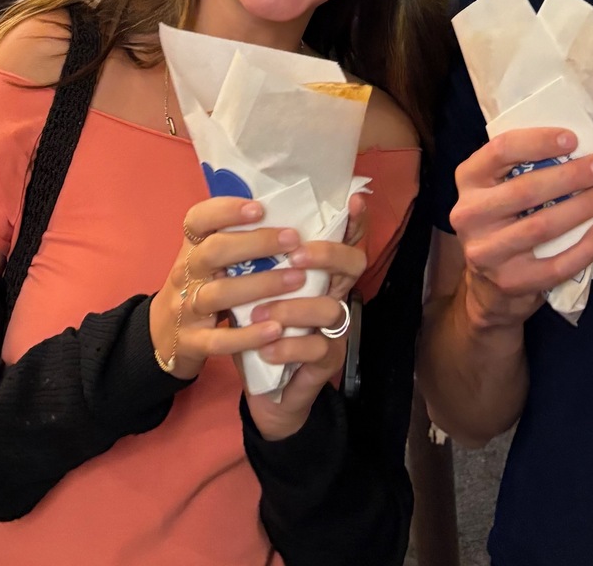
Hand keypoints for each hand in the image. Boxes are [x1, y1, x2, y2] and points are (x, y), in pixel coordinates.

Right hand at [148, 192, 365, 421]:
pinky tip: (276, 330)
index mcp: (192, 248)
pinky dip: (248, 336)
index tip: (259, 208)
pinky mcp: (192, 343)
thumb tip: (285, 214)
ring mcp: (186, 309)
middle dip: (255, 243)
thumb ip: (236, 241)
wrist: (163, 337)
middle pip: (213, 252)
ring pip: (218, 294)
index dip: (226, 210)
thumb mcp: (208, 261)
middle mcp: (186, 274)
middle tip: (292, 240)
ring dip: (261, 285)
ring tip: (297, 279)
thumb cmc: (200, 287)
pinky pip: (219, 340)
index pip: (197, 219)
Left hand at [243, 191, 369, 442]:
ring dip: (293, 309)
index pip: (347, 238)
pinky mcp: (327, 362)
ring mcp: (334, 330)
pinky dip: (287, 347)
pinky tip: (265, 348)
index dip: (354, 220)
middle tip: (295, 256)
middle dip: (327, 255)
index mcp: (322, 273)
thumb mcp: (256, 292)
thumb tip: (238, 220)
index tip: (353, 199)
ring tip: (258, 314)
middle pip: (354, 264)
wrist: (266, 392)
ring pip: (331, 308)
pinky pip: (315, 349)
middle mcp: (336, 295)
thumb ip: (257, 261)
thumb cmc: (262, 330)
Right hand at [449, 128, 592, 334]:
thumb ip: (522, 167)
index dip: (538, 141)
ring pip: (542, 226)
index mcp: (469, 179)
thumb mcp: (498, 187)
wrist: (487, 285)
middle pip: (526, 189)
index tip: (573, 139)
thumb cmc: (503, 220)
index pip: (501, 150)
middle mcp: (470, 214)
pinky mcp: (510, 282)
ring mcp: (488, 252)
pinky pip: (555, 265)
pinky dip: (585, 247)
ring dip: (582, 207)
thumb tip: (578, 148)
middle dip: (571, 175)